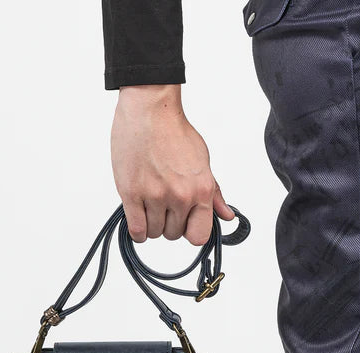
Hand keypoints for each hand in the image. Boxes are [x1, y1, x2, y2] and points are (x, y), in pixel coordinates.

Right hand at [110, 84, 234, 245]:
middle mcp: (181, 196)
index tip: (183, 222)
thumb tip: (227, 216)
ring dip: (151, 223)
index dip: (190, 231)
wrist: (149, 110)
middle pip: (173, 235)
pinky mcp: (132, 194)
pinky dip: (138, 230)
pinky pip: (137, 230)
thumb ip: (214, 193)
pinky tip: (138, 216)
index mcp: (201, 190)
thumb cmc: (175, 132)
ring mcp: (155, 196)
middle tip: (163, 203)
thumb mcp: (202, 161)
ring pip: (154, 233)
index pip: (199, 236)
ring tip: (149, 202)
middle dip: (168, 223)